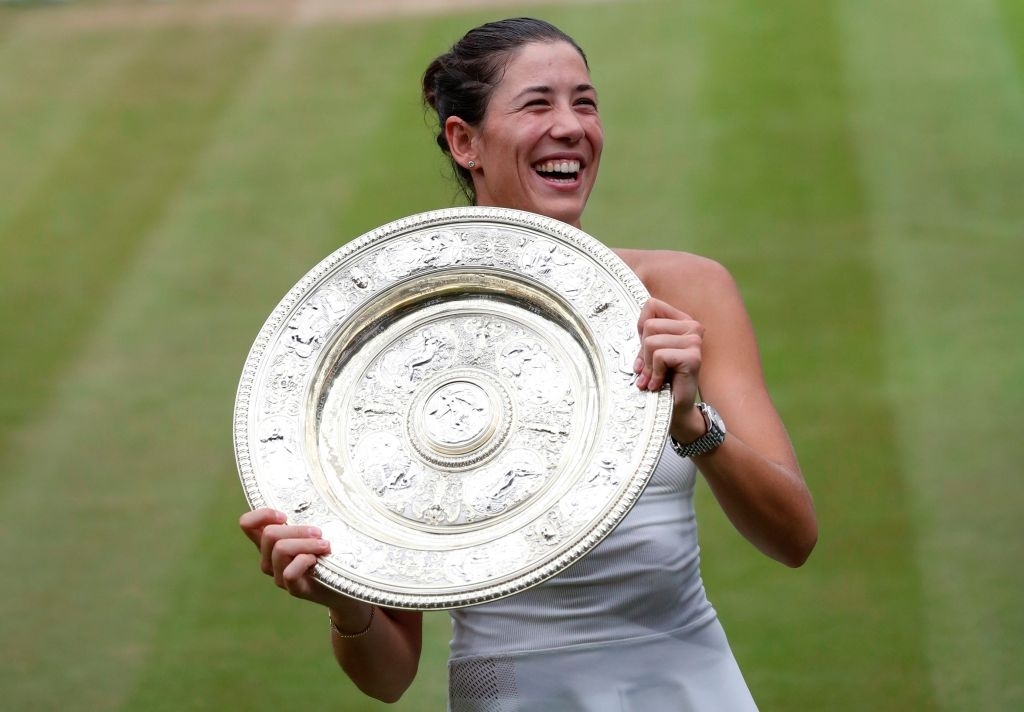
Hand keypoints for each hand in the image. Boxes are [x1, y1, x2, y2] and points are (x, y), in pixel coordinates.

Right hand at [239, 508, 338, 607]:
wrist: (343, 587)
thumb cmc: (327, 553)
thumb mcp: (312, 533)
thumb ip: (303, 520)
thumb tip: (311, 494)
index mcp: (269, 543)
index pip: (247, 524)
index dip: (262, 515)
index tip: (285, 516)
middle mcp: (268, 559)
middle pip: (269, 534)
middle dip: (297, 529)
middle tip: (319, 532)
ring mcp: (278, 576)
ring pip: (280, 549)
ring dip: (306, 543)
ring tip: (325, 545)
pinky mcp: (294, 589)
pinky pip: (289, 572)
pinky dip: (305, 561)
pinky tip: (317, 561)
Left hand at [634, 297, 706, 439]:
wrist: (675, 408)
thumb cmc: (662, 378)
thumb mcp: (650, 352)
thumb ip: (646, 334)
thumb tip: (637, 323)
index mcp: (682, 320)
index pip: (651, 305)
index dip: (640, 328)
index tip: (645, 348)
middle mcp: (692, 326)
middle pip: (649, 326)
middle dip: (642, 352)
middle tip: (648, 370)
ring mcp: (695, 341)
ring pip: (651, 342)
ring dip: (647, 366)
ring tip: (652, 379)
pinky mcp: (693, 357)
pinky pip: (660, 356)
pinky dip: (654, 374)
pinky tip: (659, 384)